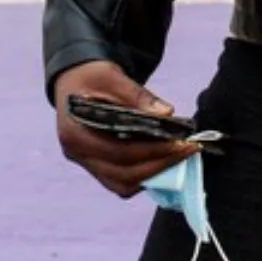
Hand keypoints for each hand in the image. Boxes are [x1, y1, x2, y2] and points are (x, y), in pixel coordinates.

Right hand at [53, 59, 194, 197]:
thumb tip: (167, 113)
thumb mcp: (112, 76)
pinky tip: (162, 159)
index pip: (119, 152)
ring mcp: (85, 163)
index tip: (182, 143)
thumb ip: (137, 95)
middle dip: (159, 164)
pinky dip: (143, 175)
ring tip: (178, 156)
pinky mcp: (95, 165)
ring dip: (153, 174)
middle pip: (123, 175)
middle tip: (187, 150)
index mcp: (75, 133)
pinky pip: (120, 181)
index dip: (154, 151)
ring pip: (122, 185)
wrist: (74, 79)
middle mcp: (76, 154)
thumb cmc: (91, 76)